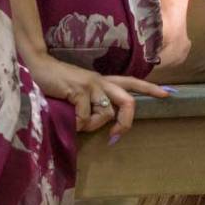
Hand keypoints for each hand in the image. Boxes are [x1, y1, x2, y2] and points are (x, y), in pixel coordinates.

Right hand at [23, 52, 171, 136]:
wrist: (36, 68)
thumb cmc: (54, 83)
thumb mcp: (77, 94)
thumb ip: (89, 105)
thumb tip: (98, 123)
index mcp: (102, 81)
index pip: (131, 81)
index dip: (150, 89)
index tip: (168, 95)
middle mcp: (100, 81)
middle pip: (128, 101)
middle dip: (126, 123)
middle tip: (116, 136)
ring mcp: (91, 85)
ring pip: (106, 114)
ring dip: (93, 125)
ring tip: (80, 124)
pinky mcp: (79, 90)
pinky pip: (86, 117)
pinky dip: (79, 124)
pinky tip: (69, 120)